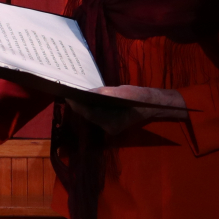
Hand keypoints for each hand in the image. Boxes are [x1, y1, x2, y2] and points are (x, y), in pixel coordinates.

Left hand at [66, 85, 187, 136]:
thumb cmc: (138, 98)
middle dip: (78, 104)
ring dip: (83, 105)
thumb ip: (104, 93)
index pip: (89, 113)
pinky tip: (86, 97)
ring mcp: (109, 127)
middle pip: (88, 115)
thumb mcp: (122, 92)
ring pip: (91, 115)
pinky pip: (96, 114)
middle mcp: (108, 128)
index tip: (67, 93)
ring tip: (75, 93)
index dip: (77, 104)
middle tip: (68, 91)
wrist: (151, 104)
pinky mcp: (110, 122)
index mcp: (111, 123)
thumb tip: (88, 92)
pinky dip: (90, 106)